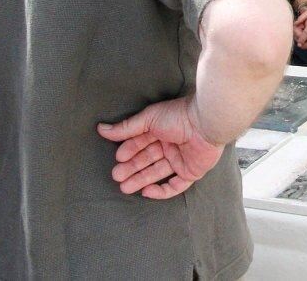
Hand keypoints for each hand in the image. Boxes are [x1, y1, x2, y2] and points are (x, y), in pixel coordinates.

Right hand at [97, 96, 222, 199]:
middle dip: (131, 168)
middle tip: (116, 176)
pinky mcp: (191, 172)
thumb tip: (101, 129)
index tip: (118, 158)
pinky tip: (147, 191)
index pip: (141, 143)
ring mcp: (181, 159)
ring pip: (158, 173)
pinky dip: (161, 190)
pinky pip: (175, 185)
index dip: (129, 151)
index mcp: (161, 129)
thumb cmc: (177, 116)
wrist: (205, 123)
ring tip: (124, 187)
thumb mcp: (148, 119)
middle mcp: (171, 144)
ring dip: (141, 180)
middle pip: (147, 159)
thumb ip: (126, 127)